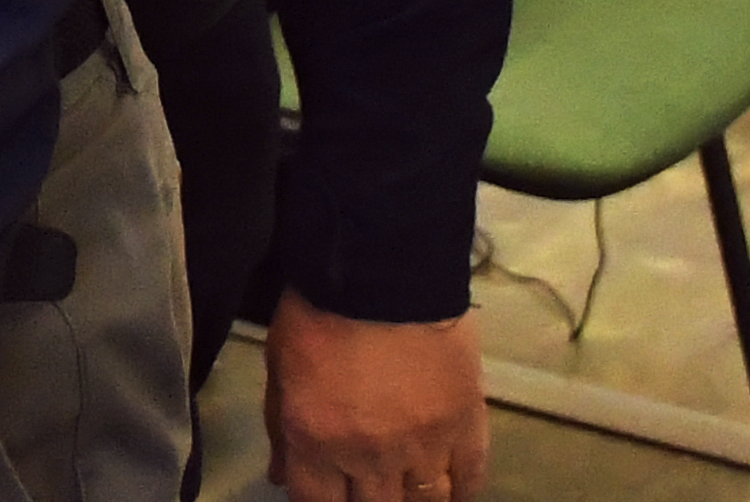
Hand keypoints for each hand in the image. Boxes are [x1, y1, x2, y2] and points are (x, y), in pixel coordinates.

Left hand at [265, 287, 489, 501]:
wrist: (381, 271)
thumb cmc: (317, 311)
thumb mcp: (279, 364)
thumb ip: (279, 426)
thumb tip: (279, 475)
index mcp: (315, 440)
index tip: (329, 492)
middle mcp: (370, 457)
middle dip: (368, 501)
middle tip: (369, 483)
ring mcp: (423, 446)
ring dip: (414, 499)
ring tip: (407, 485)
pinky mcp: (466, 425)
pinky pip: (470, 478)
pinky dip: (461, 488)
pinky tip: (452, 486)